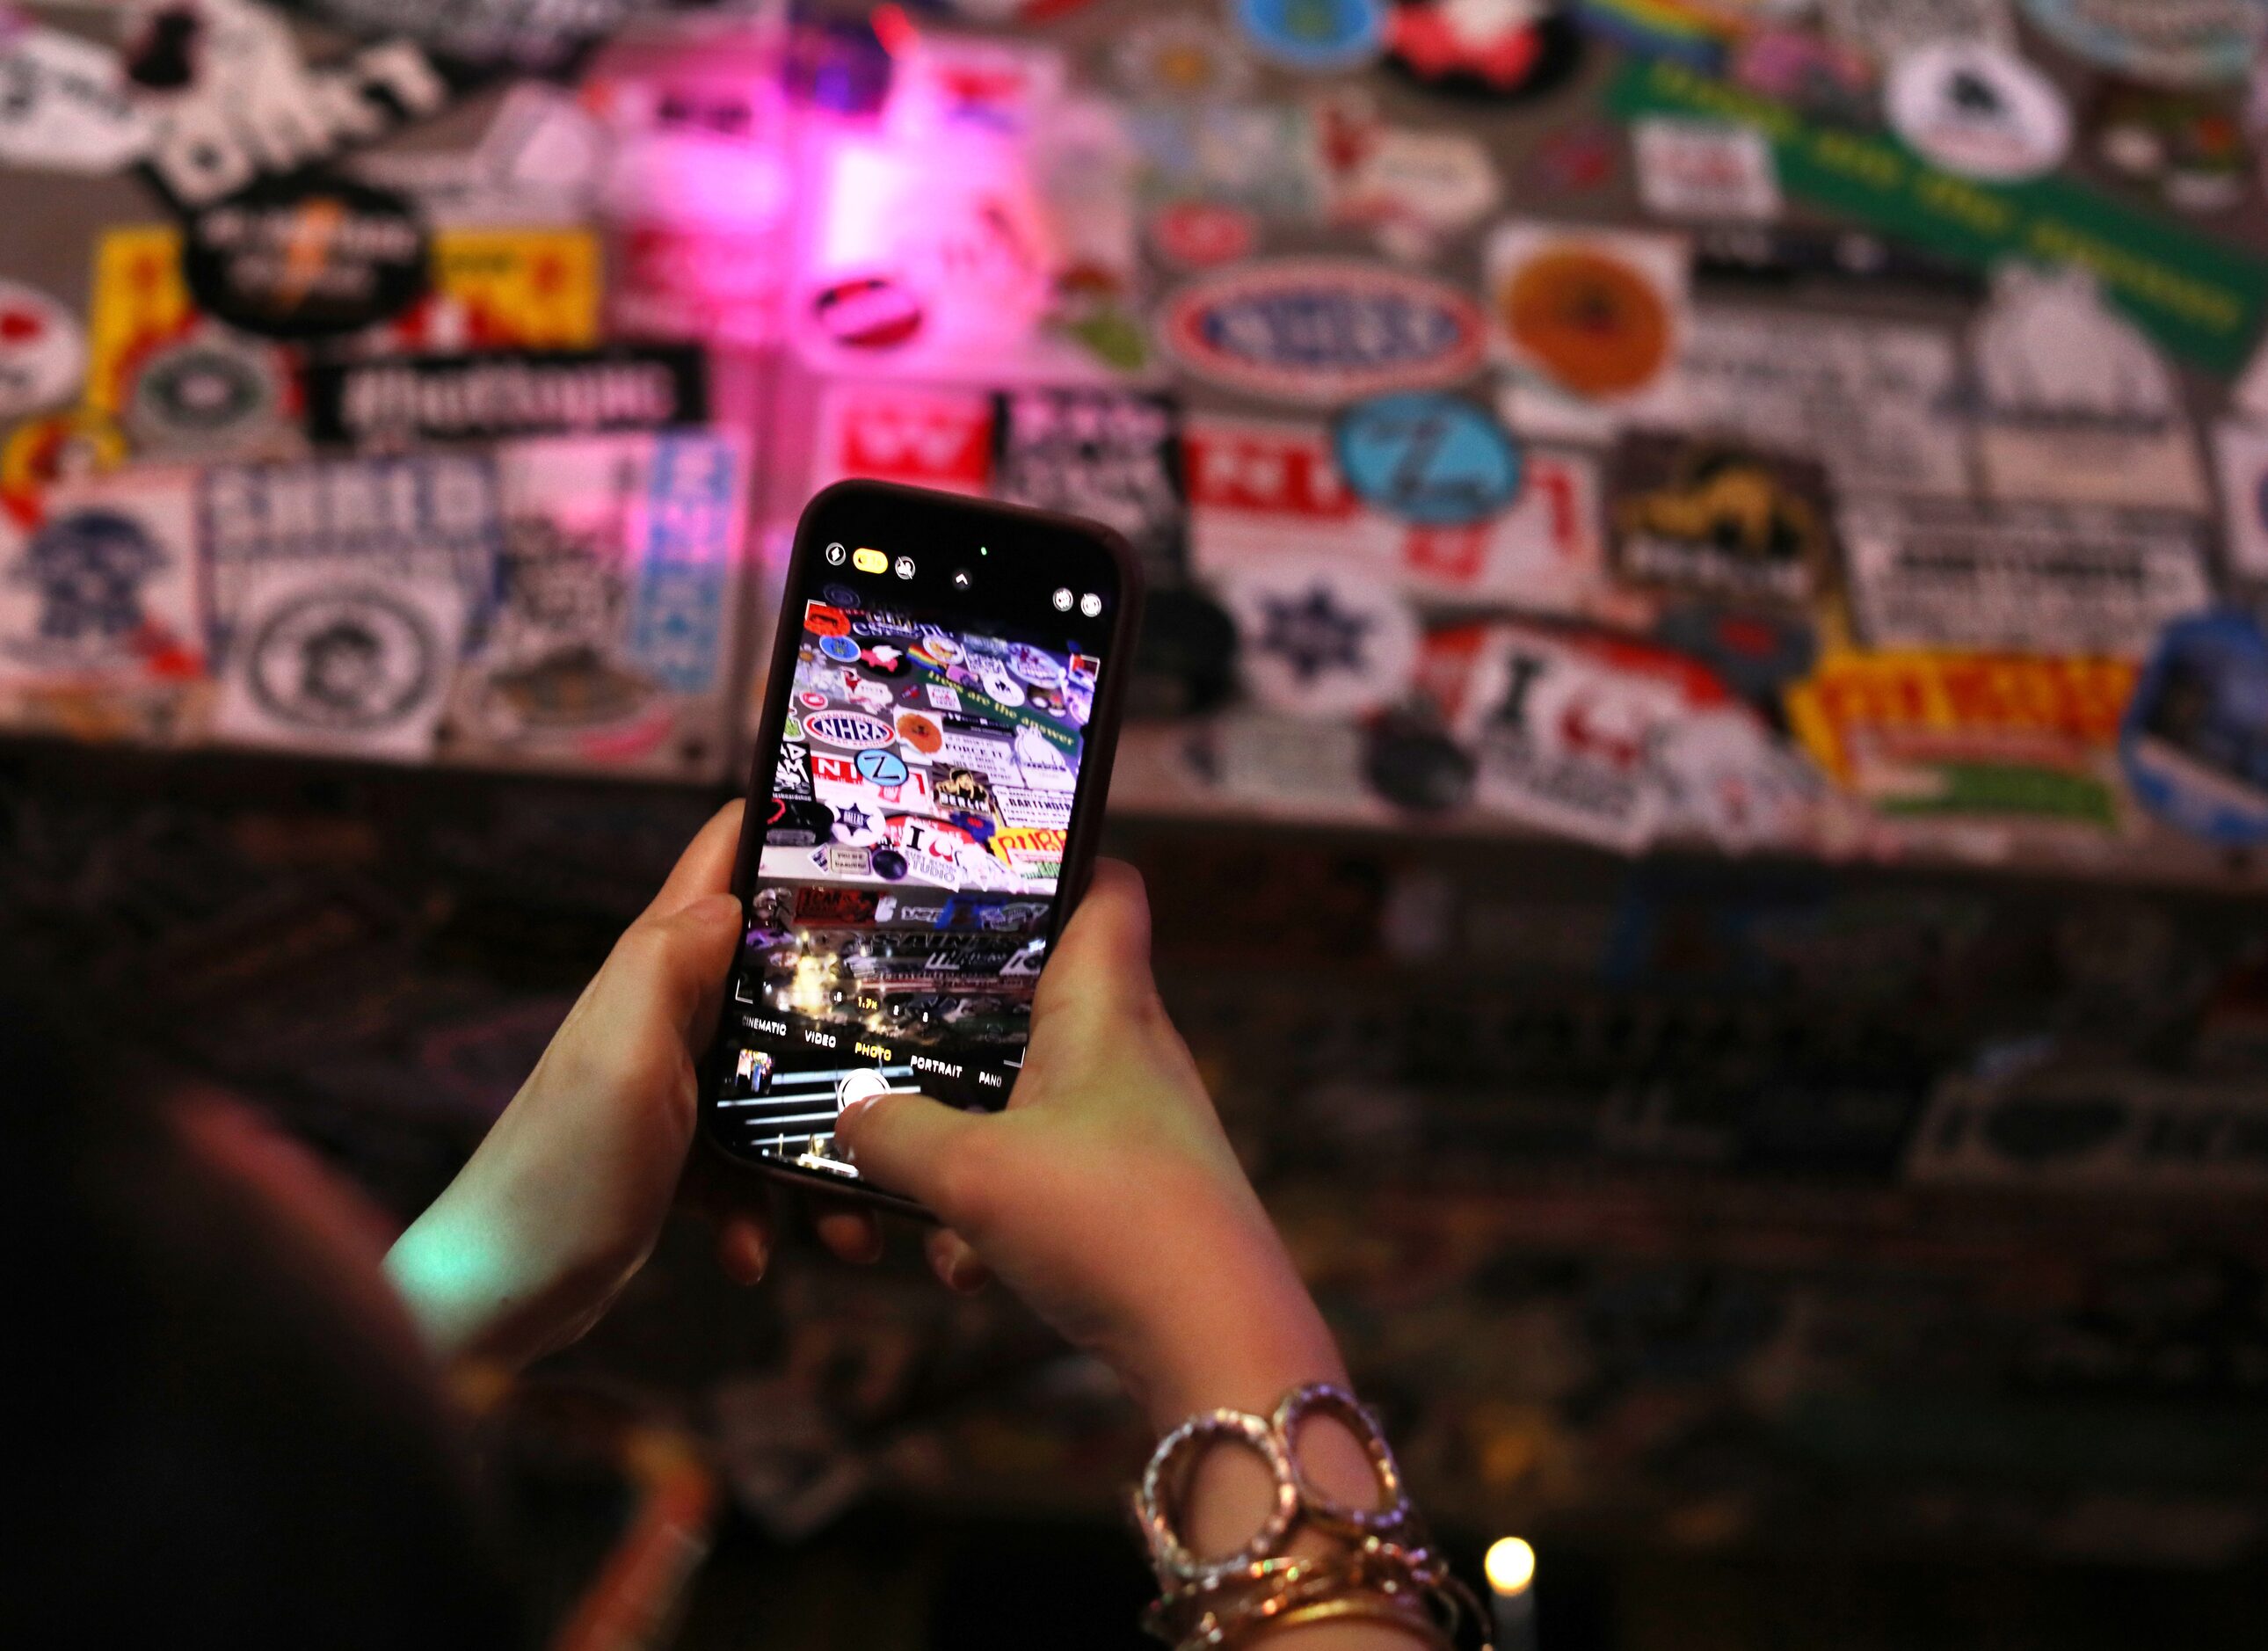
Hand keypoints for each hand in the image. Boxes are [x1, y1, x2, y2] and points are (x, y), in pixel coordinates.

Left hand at [386, 802, 873, 1365]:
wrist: (500, 1300)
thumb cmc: (556, 1175)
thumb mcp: (621, 1057)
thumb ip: (669, 966)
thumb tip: (732, 894)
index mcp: (654, 969)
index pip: (724, 857)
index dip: (792, 824)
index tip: (881, 824)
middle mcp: (668, 1013)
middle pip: (780, 969)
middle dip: (849, 1000)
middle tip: (922, 1023)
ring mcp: (678, 1084)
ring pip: (785, 1080)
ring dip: (822, 1144)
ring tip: (851, 1213)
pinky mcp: (684, 1155)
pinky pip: (758, 1163)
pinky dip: (770, 1208)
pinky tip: (759, 1248)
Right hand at [834, 860, 1347, 1431]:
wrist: (1221, 1351)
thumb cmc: (1114, 1229)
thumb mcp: (970, 1177)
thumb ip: (893, 1134)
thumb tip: (848, 1113)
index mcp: (1106, 1007)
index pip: (1105, 886)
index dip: (1052, 858)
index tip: (977, 865)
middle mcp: (1132, 1051)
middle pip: (1048, 995)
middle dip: (965, 1019)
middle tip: (888, 1028)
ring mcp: (1140, 1124)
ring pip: (1035, 1098)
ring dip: (970, 1138)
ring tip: (915, 1187)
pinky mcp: (1139, 1193)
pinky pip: (1051, 1173)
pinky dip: (1003, 1210)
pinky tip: (969, 1266)